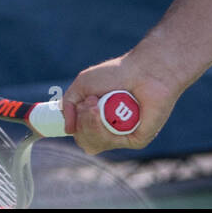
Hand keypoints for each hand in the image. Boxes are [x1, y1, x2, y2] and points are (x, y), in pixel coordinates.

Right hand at [62, 50, 182, 154]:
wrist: (144, 68)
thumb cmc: (117, 72)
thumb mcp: (82, 85)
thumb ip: (67, 106)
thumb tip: (68, 130)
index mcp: (100, 120)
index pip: (80, 136)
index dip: (76, 125)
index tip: (79, 106)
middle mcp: (112, 131)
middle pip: (85, 142)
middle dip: (83, 122)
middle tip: (92, 100)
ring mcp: (124, 136)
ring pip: (95, 144)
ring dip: (91, 123)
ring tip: (97, 102)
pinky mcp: (137, 139)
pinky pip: (113, 142)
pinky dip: (105, 127)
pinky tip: (109, 112)